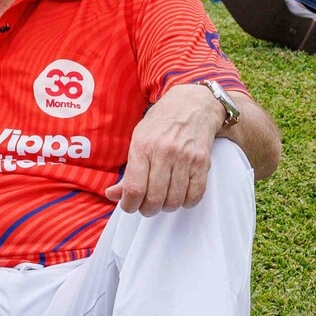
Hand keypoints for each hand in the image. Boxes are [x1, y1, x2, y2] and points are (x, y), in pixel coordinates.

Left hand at [104, 85, 220, 215]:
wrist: (193, 105)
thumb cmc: (160, 124)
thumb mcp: (137, 140)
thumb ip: (127, 171)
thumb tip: (112, 195)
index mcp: (142, 146)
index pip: (134, 188)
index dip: (129, 205)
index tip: (129, 206)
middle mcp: (164, 152)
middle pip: (154, 198)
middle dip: (147, 209)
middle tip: (146, 206)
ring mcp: (185, 158)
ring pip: (174, 200)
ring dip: (166, 207)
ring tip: (163, 200)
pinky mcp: (202, 162)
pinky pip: (195, 195)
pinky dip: (186, 202)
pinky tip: (180, 195)